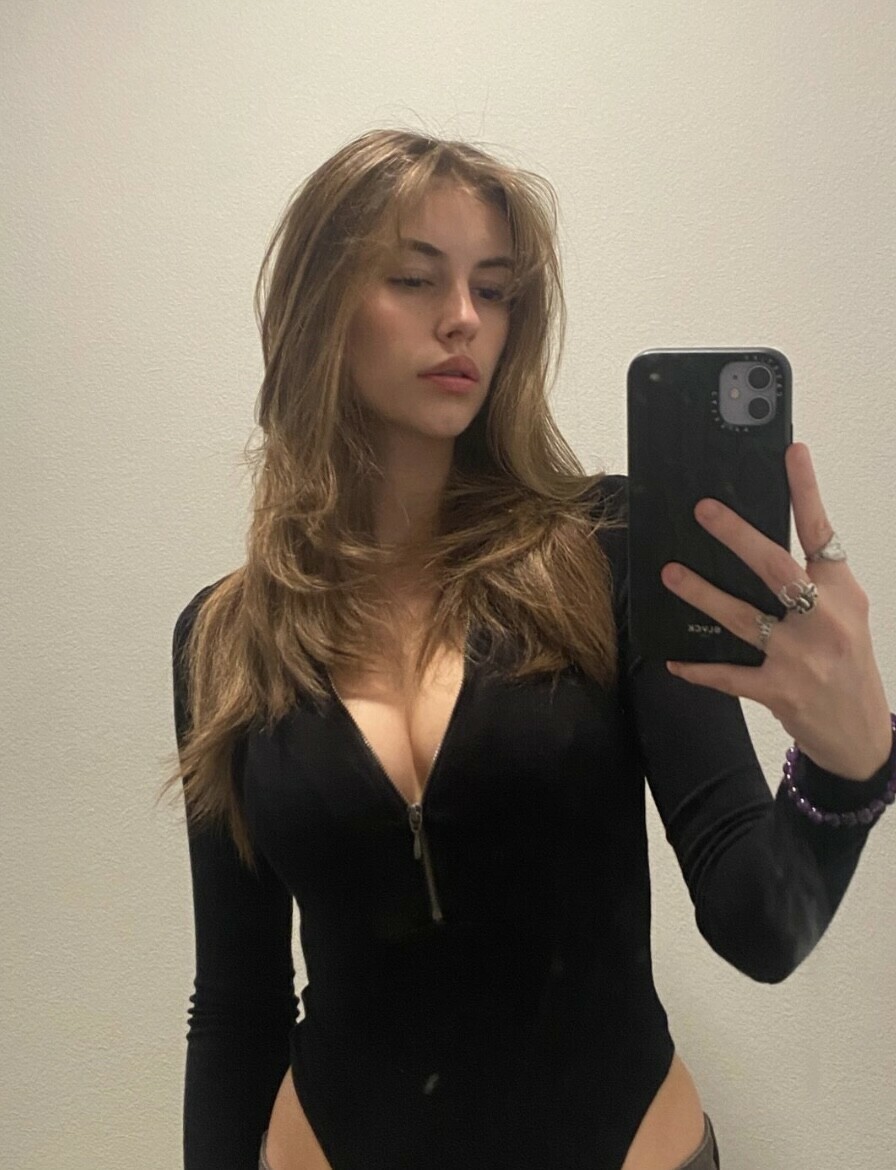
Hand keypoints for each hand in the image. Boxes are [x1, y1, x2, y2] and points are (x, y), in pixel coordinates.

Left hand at [660, 442, 890, 779]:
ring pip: (742, 616)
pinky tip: (673, 660)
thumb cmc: (848, 663)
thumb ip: (812, 579)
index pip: (821, 532)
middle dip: (737, 536)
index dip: (806, 490)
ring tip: (670, 573)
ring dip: (702, 593)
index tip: (791, 452)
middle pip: (775, 568)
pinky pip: (728, 675)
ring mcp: (800, 656)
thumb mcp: (845, 612)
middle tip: (704, 510)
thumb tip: (756, 544)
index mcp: (842, 592)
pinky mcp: (778, 690)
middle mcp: (823, 619)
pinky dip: (698, 668)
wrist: (861, 733)